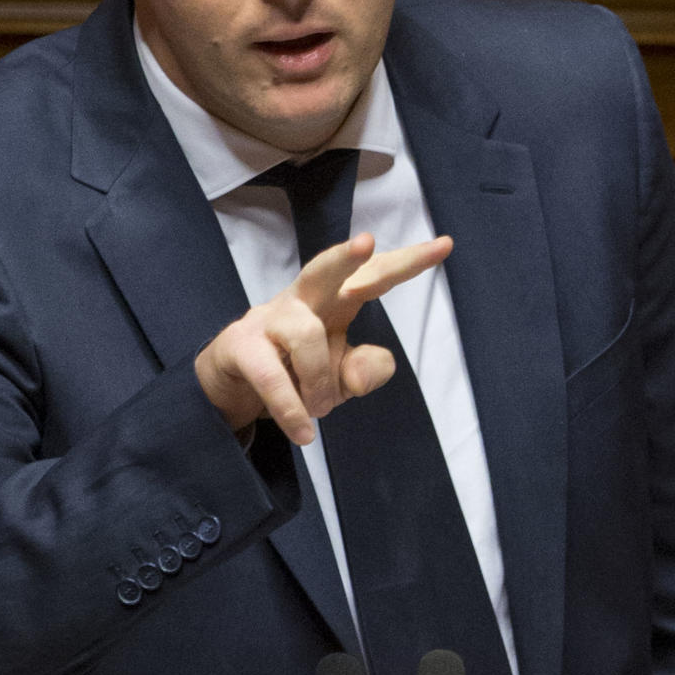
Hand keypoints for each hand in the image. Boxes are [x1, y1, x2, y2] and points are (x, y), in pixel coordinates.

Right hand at [195, 232, 451, 444]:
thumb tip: (363, 371)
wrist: (229, 392)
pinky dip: (292, 408)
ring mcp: (266, 320)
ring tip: (320, 410)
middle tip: (365, 242)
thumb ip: (363, 373)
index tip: (445, 245)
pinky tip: (304, 431)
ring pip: (306, 335)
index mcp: (333, 302)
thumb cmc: (293, 375)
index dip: (407, 262)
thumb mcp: (339, 380)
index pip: (373, 276)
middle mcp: (301, 301)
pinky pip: (271, 376)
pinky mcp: (240, 347)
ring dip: (319, 383)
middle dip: (346, 256)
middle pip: (324, 269)